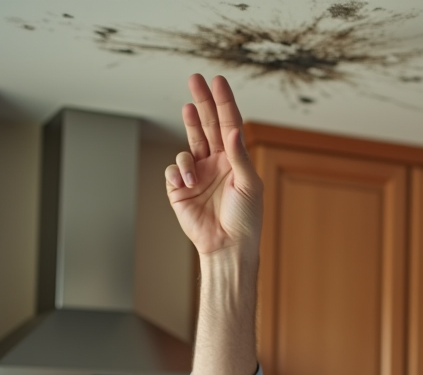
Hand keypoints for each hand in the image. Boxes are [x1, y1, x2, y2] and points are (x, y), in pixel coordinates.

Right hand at [165, 75, 262, 258]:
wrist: (227, 247)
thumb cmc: (246, 219)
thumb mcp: (249, 185)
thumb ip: (240, 156)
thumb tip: (233, 130)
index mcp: (236, 159)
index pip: (228, 123)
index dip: (223, 101)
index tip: (217, 80)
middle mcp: (216, 162)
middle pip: (206, 124)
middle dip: (201, 101)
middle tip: (194, 78)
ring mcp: (197, 174)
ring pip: (188, 145)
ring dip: (187, 155)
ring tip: (192, 174)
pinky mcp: (180, 188)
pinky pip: (173, 170)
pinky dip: (177, 174)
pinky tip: (184, 184)